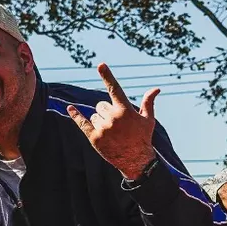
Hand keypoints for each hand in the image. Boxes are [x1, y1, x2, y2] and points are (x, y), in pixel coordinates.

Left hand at [66, 63, 158, 179]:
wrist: (136, 161)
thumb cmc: (143, 138)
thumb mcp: (148, 119)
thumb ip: (148, 102)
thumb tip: (156, 88)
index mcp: (125, 111)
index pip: (115, 89)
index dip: (108, 76)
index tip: (101, 64)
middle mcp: (113, 118)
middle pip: (101, 105)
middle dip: (107, 112)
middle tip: (117, 125)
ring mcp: (103, 129)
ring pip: (94, 116)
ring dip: (100, 121)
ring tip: (112, 133)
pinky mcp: (95, 138)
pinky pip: (82, 123)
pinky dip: (76, 116)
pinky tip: (70, 109)